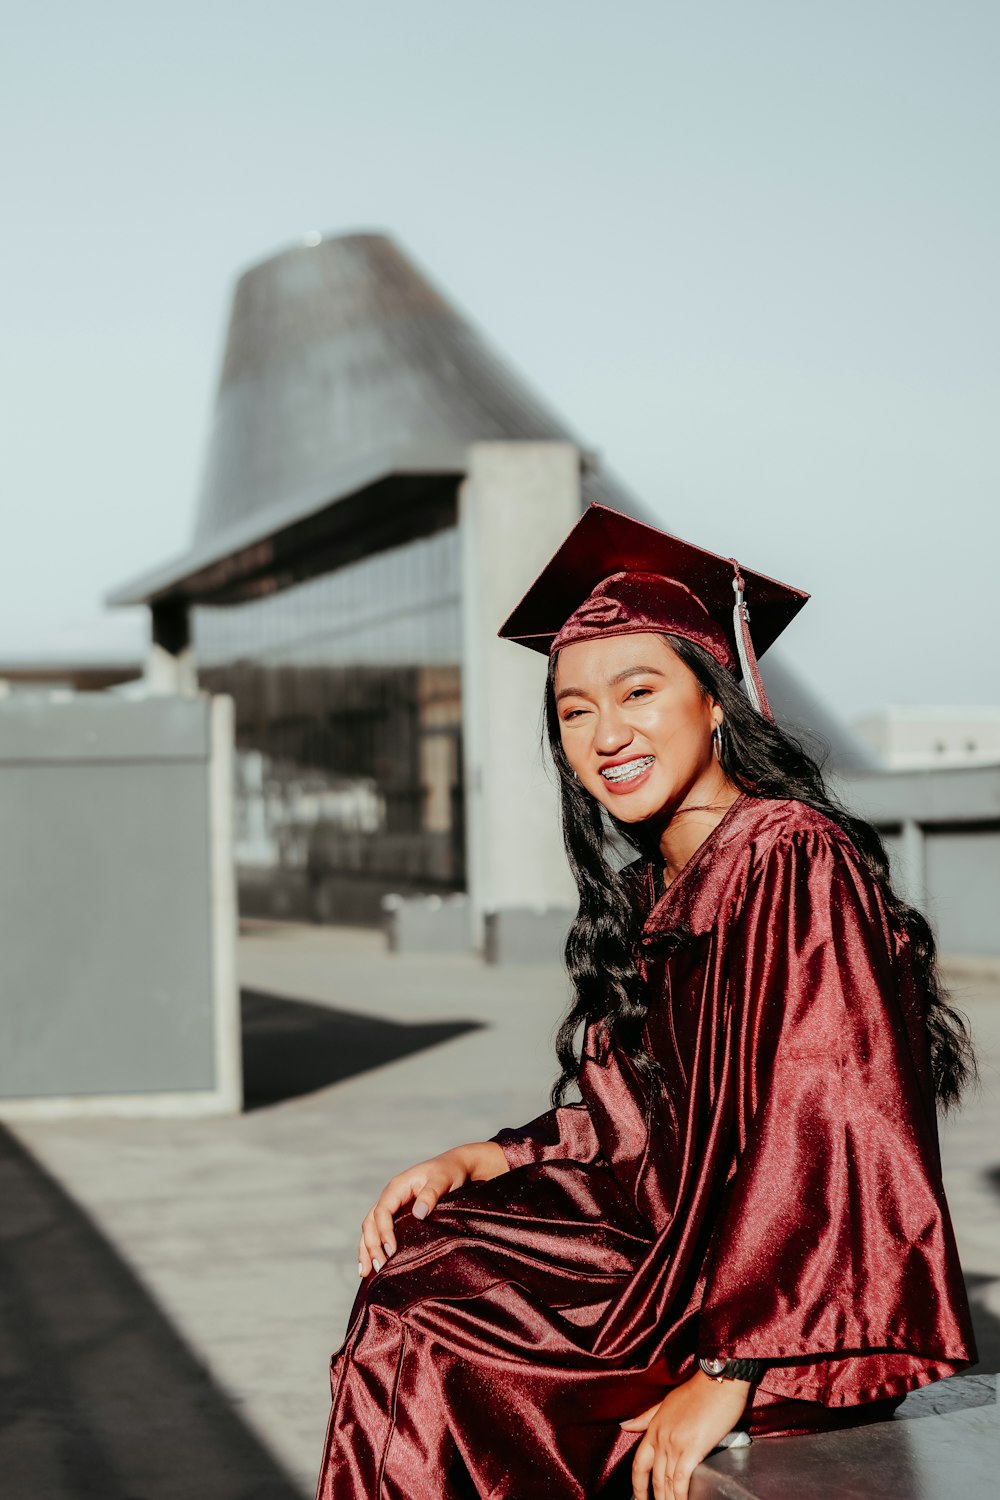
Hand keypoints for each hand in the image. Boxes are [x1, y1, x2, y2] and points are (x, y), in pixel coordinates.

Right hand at [357, 1140, 507, 1275]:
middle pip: (371, 1222)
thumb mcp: (443, 1180)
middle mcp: (390, 1196)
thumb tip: (418, 1213)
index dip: (384, 1232)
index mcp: (397, 1186)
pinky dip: (371, 1246)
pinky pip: (378, 1230)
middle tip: (379, 1268)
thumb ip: (431, 1194)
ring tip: (365, 1273)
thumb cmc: (450, 1172)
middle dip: (371, 1245)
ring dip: (366, 1249)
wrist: (456, 1166)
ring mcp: (392, 1205)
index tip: (391, 1251)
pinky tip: (370, 1263)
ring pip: (370, 1228)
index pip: (382, 1211)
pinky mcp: (396, 1214)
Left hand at [621, 1370, 750, 1499]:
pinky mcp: (692, 1449)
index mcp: (654, 1428)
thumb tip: (624, 1425)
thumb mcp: (666, 1402)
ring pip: (666, 1481)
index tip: (640, 1499)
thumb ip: (646, 1417)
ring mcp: (675, 1444)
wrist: (718, 1381)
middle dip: (653, 1498)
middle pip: (652, 1477)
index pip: (638, 1463)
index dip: (637, 1485)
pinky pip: (680, 1479)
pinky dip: (680, 1496)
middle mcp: (661, 1438)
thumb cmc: (698, 1392)